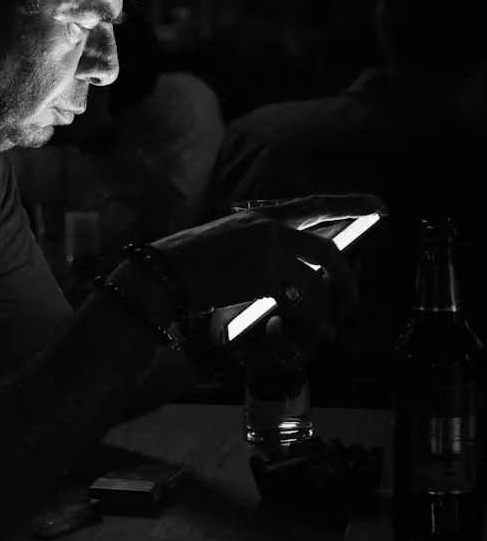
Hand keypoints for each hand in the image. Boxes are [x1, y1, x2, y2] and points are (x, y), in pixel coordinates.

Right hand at [155, 194, 384, 362]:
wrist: (162, 274)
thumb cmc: (186, 266)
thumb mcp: (226, 246)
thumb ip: (258, 252)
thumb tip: (290, 279)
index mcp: (260, 216)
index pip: (314, 206)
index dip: (349, 205)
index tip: (378, 206)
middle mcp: (270, 226)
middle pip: (328, 251)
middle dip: (346, 282)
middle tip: (350, 301)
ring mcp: (271, 247)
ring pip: (319, 281)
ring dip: (327, 311)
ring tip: (325, 332)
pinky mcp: (266, 273)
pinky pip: (303, 302)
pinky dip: (310, 323)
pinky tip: (309, 335)